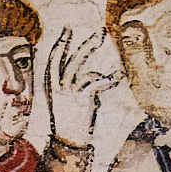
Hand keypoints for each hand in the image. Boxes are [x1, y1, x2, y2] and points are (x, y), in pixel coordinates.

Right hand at [42, 27, 120, 146]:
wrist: (69, 142)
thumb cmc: (71, 121)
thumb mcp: (71, 100)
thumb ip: (81, 84)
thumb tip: (95, 75)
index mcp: (51, 86)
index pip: (54, 60)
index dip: (61, 43)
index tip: (66, 29)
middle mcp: (58, 88)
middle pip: (68, 59)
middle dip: (79, 42)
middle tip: (92, 30)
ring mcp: (69, 93)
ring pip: (79, 66)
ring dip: (90, 48)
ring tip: (102, 36)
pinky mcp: (82, 99)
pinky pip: (97, 83)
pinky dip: (110, 80)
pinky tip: (119, 76)